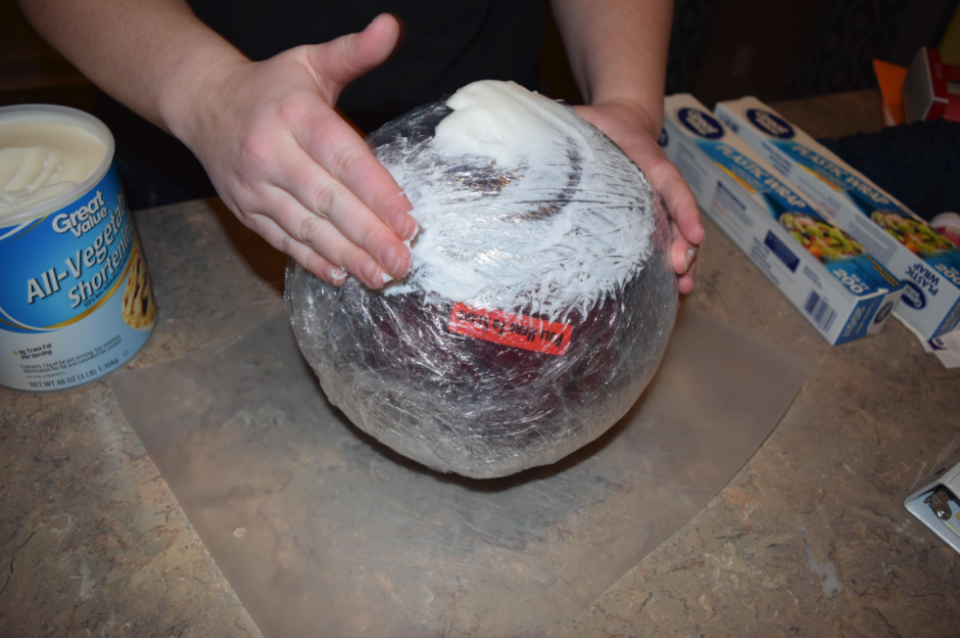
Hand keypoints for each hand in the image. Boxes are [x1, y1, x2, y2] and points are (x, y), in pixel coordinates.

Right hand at [173, 14, 415, 287]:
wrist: (204, 104)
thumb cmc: (271, 87)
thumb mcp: (311, 61)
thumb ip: (355, 52)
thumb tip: (390, 27)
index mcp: (295, 116)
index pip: (342, 158)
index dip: (376, 191)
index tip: (407, 218)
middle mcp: (272, 154)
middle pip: (327, 201)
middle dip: (368, 235)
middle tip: (402, 259)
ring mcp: (256, 188)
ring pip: (306, 228)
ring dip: (346, 255)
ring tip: (380, 276)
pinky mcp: (248, 211)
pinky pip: (283, 242)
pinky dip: (312, 262)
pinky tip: (342, 276)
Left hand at [575, 101, 703, 293]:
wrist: (622, 120)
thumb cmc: (601, 122)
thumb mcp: (583, 116)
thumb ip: (564, 120)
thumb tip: (532, 120)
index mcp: (648, 159)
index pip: (670, 183)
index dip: (683, 208)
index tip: (695, 233)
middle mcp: (658, 184)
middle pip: (678, 215)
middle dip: (684, 244)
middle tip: (681, 268)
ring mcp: (658, 202)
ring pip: (676, 232)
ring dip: (683, 260)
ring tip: (684, 286)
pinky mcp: (651, 215)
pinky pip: (666, 239)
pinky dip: (671, 263)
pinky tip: (675, 288)